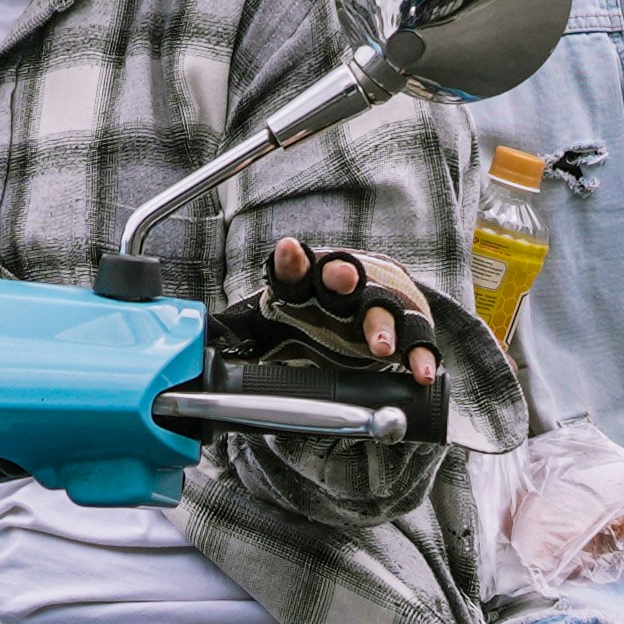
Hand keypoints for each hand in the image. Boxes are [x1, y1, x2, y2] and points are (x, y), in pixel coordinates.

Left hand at [246, 238, 445, 393]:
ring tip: (378, 346)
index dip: (293, 261)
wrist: (362, 326)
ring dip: (381, 325)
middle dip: (343, 275)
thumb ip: (243, 333)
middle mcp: (347, 286)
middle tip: (343, 277)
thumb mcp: (273, 326)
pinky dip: (419, 357)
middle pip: (345, 275)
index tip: (289, 251)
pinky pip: (416, 342)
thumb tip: (203, 345)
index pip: (297, 267)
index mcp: (310, 280)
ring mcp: (379, 305)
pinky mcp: (406, 330)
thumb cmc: (314, 319)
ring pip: (383, 308)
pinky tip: (419, 372)